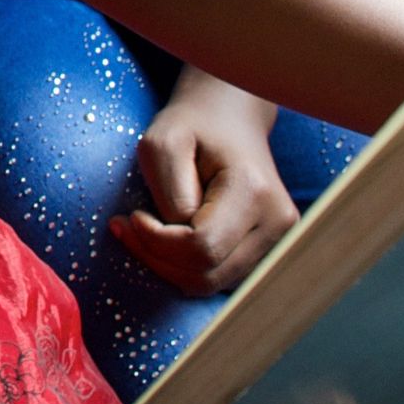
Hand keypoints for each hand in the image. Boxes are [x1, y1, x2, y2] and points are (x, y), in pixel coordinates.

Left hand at [114, 76, 298, 295]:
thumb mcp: (163, 142)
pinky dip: (183, 267)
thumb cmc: (192, 126)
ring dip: (167, 266)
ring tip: (141, 232)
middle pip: (207, 275)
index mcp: (255, 191)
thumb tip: (175, 234)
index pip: (201, 248)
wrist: (230, 120)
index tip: (130, 217)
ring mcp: (278, 240)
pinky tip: (164, 240)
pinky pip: (217, 279)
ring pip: (211, 283)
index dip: (157, 242)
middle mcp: (277, 222)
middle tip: (125, 228)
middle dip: (156, 258)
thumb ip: (168, 193)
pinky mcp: (267, 251)